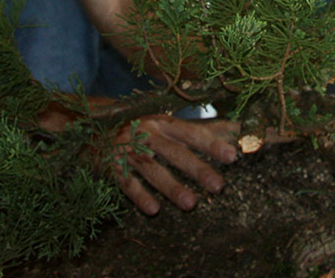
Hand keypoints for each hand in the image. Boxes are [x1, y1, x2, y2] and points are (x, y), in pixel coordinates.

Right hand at [108, 116, 237, 214]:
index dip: (212, 144)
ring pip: (152, 169)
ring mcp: (128, 149)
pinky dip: (140, 195)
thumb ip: (202, 130)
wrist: (94, 131)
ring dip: (172, 187)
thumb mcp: (169, 125)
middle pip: (175, 152)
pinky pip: (126, 182)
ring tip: (191, 204)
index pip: (192, 133)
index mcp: (165, 123)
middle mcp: (147, 133)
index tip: (233, 156)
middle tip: (219, 187)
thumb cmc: (143, 131)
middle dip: (197, 169)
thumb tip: (240, 130)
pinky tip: (153, 210)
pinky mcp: (111, 166)